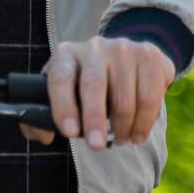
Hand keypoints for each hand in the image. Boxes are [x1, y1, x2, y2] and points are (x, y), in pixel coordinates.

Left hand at [21, 36, 175, 149]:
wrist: (125, 56)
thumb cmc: (87, 81)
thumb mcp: (65, 90)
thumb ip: (46, 113)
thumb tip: (44, 136)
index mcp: (66, 55)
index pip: (60, 78)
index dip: (63, 106)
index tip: (69, 132)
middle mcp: (93, 47)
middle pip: (93, 84)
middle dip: (94, 119)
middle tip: (96, 145)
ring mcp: (123, 48)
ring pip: (124, 95)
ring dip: (122, 126)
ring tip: (120, 139)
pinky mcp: (149, 55)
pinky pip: (149, 96)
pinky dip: (144, 122)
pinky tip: (137, 133)